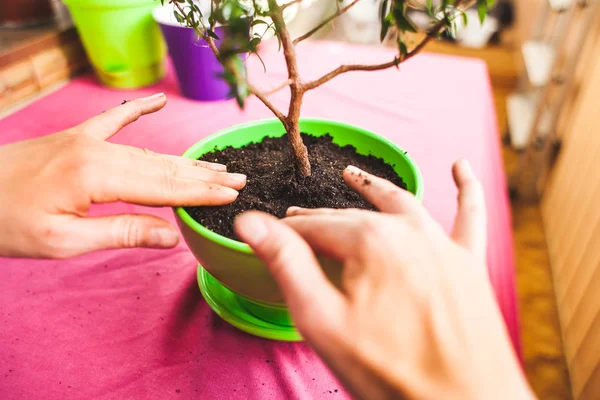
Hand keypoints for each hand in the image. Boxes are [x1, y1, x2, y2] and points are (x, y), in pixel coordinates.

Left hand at [0, 93, 245, 258]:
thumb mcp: (63, 241)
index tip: (234, 194)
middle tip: (240, 178)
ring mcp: (85, 139)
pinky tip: (158, 102)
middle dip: (203, 175)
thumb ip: (121, 233)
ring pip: (146, 150)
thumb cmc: (5, 223)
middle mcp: (96, 150)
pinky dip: (138, 112)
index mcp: (96, 176)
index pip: (164, 187)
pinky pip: (113, 121)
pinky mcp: (74, 138)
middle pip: (163, 166)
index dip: (201, 192)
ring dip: (184, 160)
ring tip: (216, 164)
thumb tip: (171, 236)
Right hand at [235, 161, 532, 399]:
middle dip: (321, 219)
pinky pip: (470, 216)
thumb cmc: (389, 373)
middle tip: (297, 223)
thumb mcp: (323, 321)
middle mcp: (410, 232)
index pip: (317, 226)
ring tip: (352, 175)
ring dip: (374, 189)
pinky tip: (461, 168)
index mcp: (372, 241)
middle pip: (353, 216)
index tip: (273, 233)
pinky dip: (467, 190)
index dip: (290, 230)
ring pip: (402, 204)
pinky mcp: (469, 263)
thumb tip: (250, 221)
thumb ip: (287, 264)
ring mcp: (444, 245)